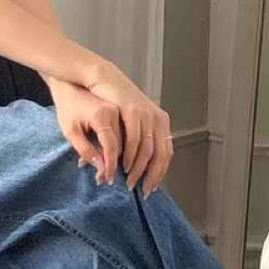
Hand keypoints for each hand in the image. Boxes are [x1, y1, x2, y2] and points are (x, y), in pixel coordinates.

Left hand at [50, 81, 122, 184]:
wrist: (70, 87)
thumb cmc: (67, 109)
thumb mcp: (70, 132)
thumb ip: (85, 150)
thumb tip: (101, 168)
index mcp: (103, 115)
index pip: (112, 146)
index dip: (110, 165)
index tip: (106, 178)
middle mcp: (117, 112)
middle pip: (123, 146)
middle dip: (115, 165)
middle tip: (103, 179)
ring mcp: (122, 112)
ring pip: (128, 142)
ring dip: (120, 159)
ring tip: (105, 171)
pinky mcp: (123, 114)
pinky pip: (128, 135)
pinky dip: (121, 149)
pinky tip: (108, 157)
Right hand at [84, 65, 172, 194]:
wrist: (101, 78)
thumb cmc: (113, 101)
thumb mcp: (130, 121)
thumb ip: (137, 138)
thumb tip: (141, 162)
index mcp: (160, 121)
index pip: (166, 153)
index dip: (160, 172)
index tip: (152, 187)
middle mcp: (157, 118)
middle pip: (161, 154)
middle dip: (152, 176)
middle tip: (143, 190)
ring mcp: (146, 114)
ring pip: (149, 150)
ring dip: (139, 169)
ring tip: (130, 181)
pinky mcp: (133, 111)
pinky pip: (135, 139)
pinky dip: (130, 156)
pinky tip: (124, 165)